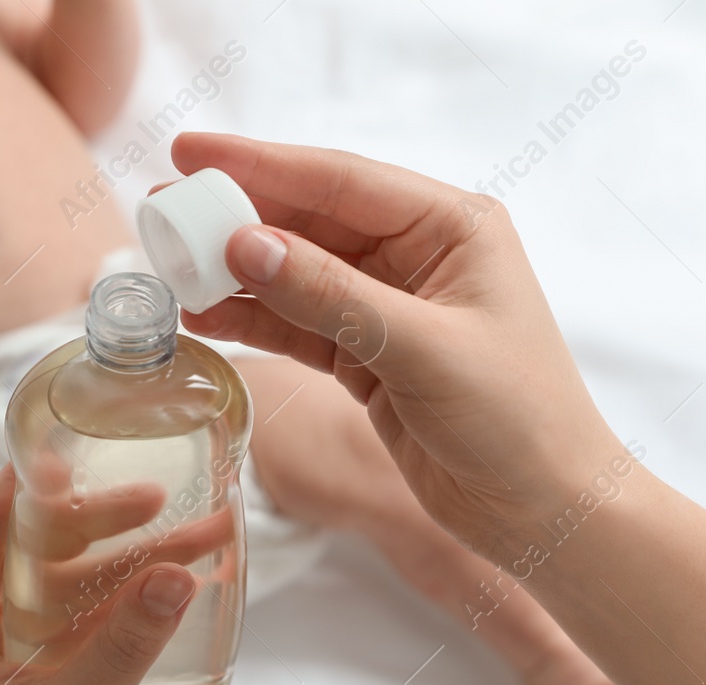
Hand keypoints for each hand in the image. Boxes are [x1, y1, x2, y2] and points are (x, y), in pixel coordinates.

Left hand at [0, 465, 196, 684]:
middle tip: (153, 496)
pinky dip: (130, 598)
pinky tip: (183, 572)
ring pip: (67, 585)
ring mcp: (4, 658)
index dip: (18, 491)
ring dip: (130, 561)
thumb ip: (126, 640)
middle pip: (29, 555)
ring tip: (198, 530)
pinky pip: (85, 618)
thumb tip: (177, 572)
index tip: (63, 451)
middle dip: (97, 525)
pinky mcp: (43, 677)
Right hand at [170, 132, 626, 560]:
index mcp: (452, 227)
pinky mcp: (369, 357)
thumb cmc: (515, 419)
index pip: (341, 181)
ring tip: (168, 263)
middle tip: (163, 209)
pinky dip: (253, 320)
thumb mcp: (421, 348)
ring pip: (296, 274)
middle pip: (310, 221)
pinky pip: (298, 326)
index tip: (191, 153)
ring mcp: (389, 307)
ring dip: (235, 271)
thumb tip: (246, 244)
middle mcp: (418, 256)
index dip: (261, 164)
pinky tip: (205, 313)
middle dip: (236, 215)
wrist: (542, 511)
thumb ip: (331, 295)